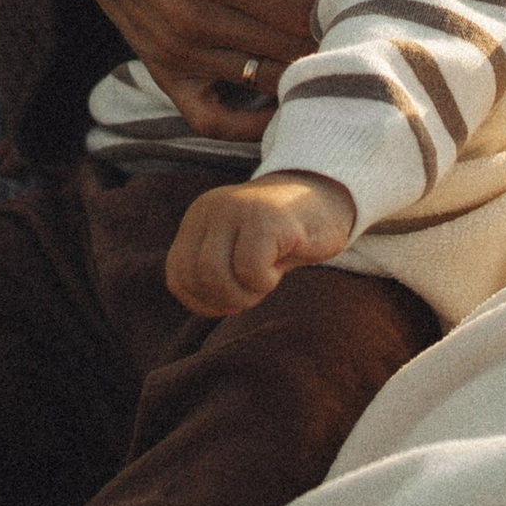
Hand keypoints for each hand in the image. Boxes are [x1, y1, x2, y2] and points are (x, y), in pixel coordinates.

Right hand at [44, 0, 315, 139]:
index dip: (339, 9)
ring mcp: (180, 55)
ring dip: (305, 75)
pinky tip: (284, 105)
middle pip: (289, 51)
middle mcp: (196, 21)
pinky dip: (251, 125)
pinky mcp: (167, 75)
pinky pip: (213, 120)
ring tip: (341, 57)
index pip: (296, 10)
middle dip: (332, 42)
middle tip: (368, 30)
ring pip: (263, 83)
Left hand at [165, 171, 355, 315]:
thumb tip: (205, 305)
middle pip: (196, 277)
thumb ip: (214, 274)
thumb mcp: (237, 253)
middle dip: (226, 299)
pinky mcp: (267, 217)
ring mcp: (238, 209)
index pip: (178, 275)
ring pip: (217, 275)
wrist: (328, 201)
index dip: (203, 301)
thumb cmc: (282, 237)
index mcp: (199, 217)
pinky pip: (251, 269)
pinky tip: (281, 264)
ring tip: (267, 277)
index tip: (232, 301)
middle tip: (254, 290)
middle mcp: (213, 208)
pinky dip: (266, 281)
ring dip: (245, 293)